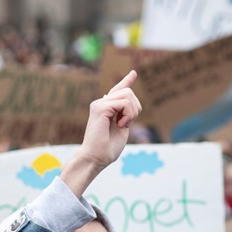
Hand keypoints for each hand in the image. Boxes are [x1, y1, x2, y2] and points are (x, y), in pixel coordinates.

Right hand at [60, 71, 140, 197]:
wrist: (96, 158)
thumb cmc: (107, 149)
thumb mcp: (122, 128)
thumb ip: (125, 115)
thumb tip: (131, 105)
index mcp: (106, 108)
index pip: (118, 90)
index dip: (127, 81)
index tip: (134, 73)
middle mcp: (101, 103)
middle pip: (128, 92)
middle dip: (135, 108)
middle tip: (126, 124)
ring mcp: (99, 104)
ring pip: (128, 95)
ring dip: (132, 112)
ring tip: (122, 125)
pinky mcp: (100, 107)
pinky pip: (124, 103)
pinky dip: (128, 115)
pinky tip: (121, 124)